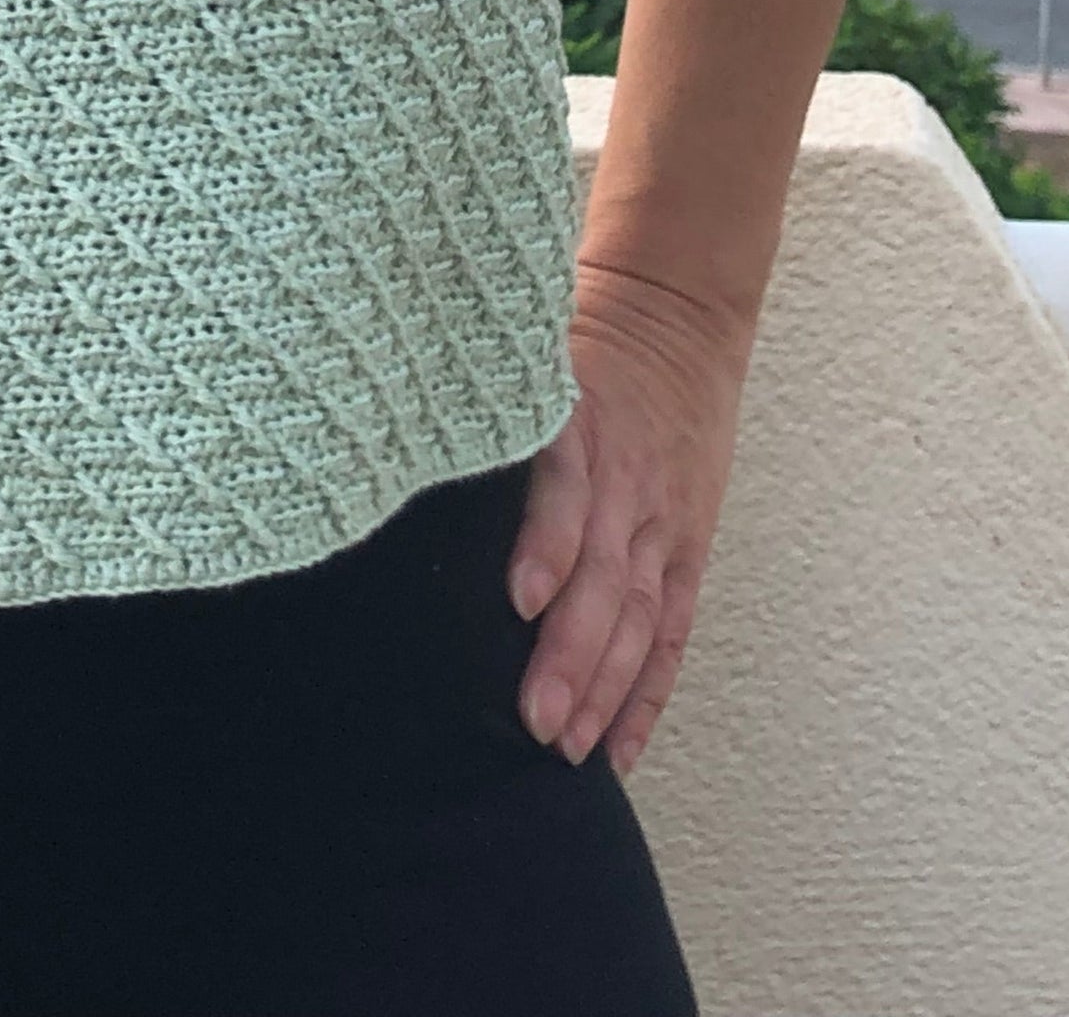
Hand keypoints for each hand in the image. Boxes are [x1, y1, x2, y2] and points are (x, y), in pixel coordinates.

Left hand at [503, 257, 752, 780]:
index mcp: (581, 431)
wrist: (673, 318)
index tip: (518, 599)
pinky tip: (619, 749)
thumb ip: (472, 402)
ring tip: (570, 748)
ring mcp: (663, 523)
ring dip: (607, 689)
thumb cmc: (575, 349)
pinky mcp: (688, 551)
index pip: (570, 493)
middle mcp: (627, 484)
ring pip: (642, 617)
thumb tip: (380, 438)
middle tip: (534, 718)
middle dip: (572, 652)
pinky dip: (648, 695)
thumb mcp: (524, 360)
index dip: (549, 547)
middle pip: (607, 577)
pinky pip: (673, 633)